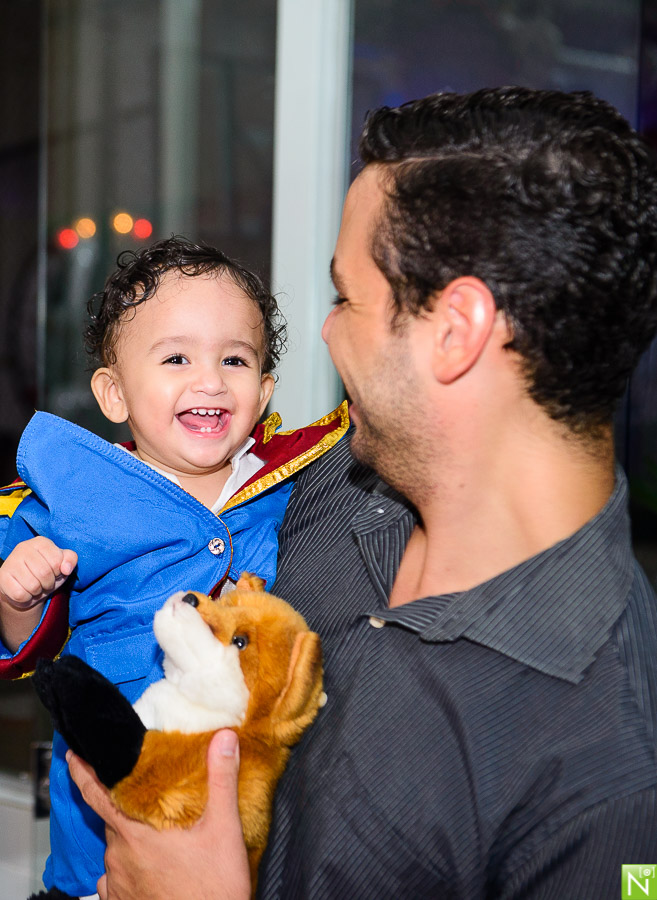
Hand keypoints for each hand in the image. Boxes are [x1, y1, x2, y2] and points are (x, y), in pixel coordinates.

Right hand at [0, 536, 76, 608]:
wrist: (27, 588)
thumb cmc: (48, 573)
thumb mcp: (63, 565)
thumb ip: (70, 559)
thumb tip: (66, 569)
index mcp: (41, 542)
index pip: (56, 560)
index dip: (59, 572)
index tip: (55, 572)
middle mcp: (23, 548)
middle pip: (44, 573)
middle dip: (49, 583)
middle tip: (45, 582)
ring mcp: (10, 562)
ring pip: (32, 585)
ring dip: (38, 591)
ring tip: (36, 586)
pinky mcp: (2, 578)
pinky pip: (20, 595)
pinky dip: (27, 598)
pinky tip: (25, 591)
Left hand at [68, 730, 250, 899]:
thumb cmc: (214, 891)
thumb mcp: (224, 830)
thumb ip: (222, 780)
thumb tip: (224, 739)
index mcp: (135, 833)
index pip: (97, 794)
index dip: (83, 771)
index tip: (73, 755)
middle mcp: (118, 858)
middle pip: (114, 819)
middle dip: (127, 806)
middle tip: (148, 797)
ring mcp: (117, 885)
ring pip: (118, 848)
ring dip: (132, 838)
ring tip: (159, 837)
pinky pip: (117, 877)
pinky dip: (130, 867)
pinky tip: (153, 868)